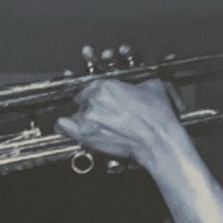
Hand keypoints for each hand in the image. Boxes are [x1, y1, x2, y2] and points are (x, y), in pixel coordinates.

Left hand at [57, 75, 180, 164]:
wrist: (158, 139)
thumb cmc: (157, 116)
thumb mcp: (151, 87)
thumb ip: (138, 83)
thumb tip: (139, 84)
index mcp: (106, 85)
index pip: (90, 87)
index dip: (96, 94)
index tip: (100, 100)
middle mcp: (94, 99)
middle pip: (83, 101)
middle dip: (92, 107)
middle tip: (104, 116)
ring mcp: (88, 117)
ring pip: (76, 114)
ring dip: (84, 119)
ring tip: (98, 127)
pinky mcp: (85, 135)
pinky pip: (63, 126)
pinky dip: (65, 126)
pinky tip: (68, 127)